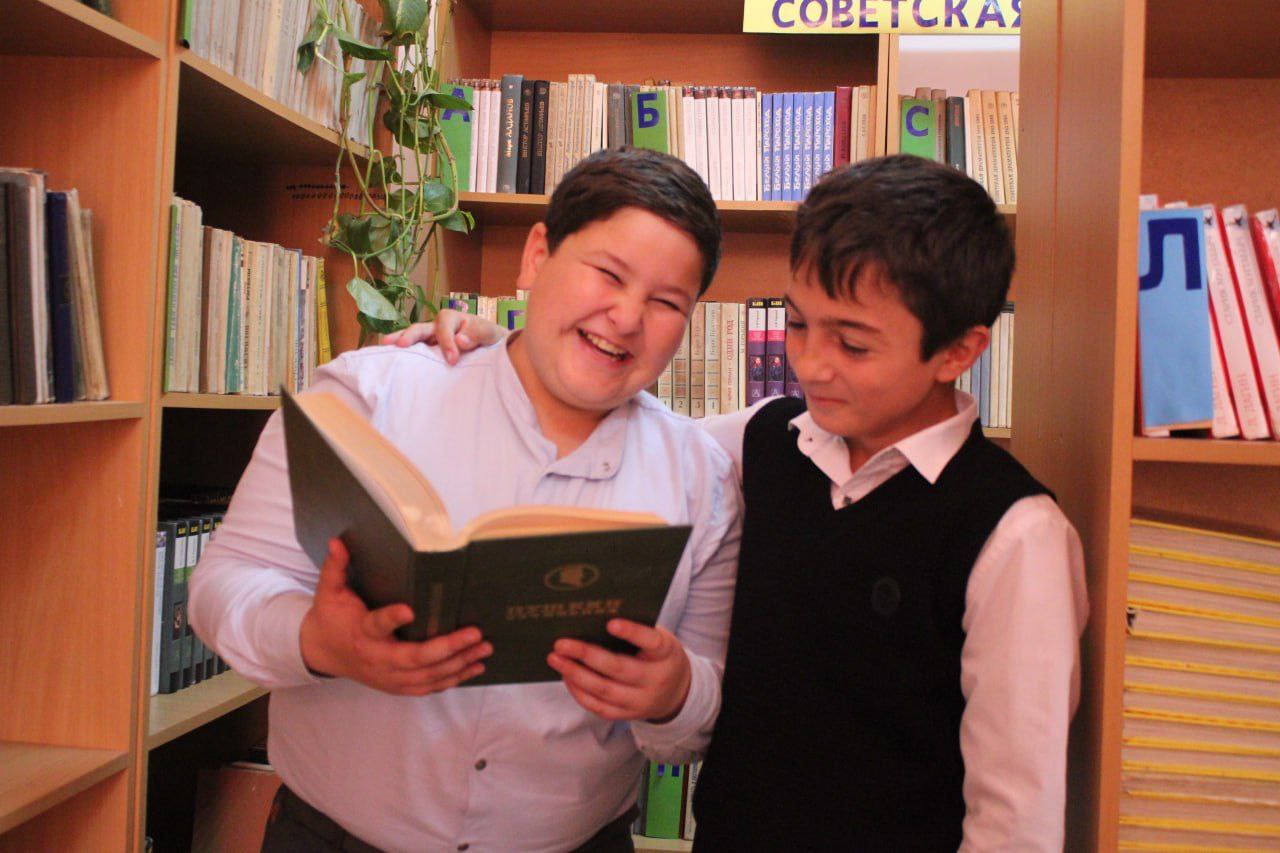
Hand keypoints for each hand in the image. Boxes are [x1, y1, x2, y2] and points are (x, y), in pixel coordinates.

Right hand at [299, 539, 491, 694]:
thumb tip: (336, 542)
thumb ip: (334, 568)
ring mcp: (388, 677)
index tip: (410, 610)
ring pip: (426, 676)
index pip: (376, 626)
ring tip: (483, 649)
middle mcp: (377, 658)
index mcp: (361, 633)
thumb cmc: (331, 619)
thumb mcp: (328, 592)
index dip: (392, 619)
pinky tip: (473, 668)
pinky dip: (451, 680)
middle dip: (447, 648)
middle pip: (414, 658)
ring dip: (457, 664)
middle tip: (475, 634)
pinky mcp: (396, 685)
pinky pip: (427, 687)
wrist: (321, 652)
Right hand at [381, 309, 507, 364]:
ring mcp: (430, 339)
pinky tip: (391, 359)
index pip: (444, 327)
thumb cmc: (491, 338)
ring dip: (399, 340)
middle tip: (400, 345)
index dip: (446, 342)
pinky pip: (415, 352)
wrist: (494, 348)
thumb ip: (478, 333)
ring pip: (413, 337)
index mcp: (453, 318)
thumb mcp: (491, 333)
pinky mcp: (429, 352)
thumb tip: (460, 339)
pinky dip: (403, 354)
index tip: (453, 360)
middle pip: (420, 327)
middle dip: (410, 335)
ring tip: (384, 344)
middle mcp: (438, 326)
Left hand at [547, 620, 691, 722]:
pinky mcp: (628, 715)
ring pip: (604, 690)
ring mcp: (641, 701)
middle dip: (586, 655)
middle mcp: (655, 680)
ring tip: (555, 659)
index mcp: (666, 654)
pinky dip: (579, 692)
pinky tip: (567, 676)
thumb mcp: (659, 639)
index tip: (610, 623)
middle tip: (561, 643)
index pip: (651, 642)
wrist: (676, 693)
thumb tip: (594, 617)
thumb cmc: (659, 656)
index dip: (632, 632)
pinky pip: (599, 707)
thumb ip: (636, 631)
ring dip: (575, 674)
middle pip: (618, 669)